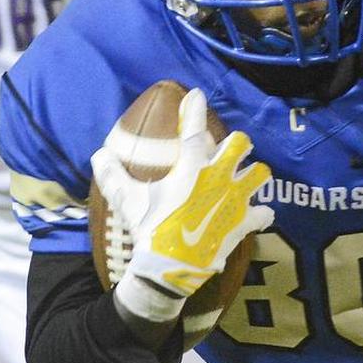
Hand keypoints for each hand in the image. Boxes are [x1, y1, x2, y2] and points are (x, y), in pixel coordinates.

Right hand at [92, 88, 273, 320]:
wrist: (170, 267)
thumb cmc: (150, 228)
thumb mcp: (127, 200)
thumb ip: (113, 175)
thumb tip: (99, 155)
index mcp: (192, 167)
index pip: (194, 129)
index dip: (194, 109)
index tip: (197, 94)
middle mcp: (219, 177)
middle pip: (240, 144)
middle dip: (236, 143)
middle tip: (229, 148)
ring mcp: (235, 200)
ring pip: (260, 174)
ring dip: (254, 174)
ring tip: (249, 176)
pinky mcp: (243, 223)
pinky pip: (263, 213)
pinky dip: (261, 214)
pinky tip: (259, 213)